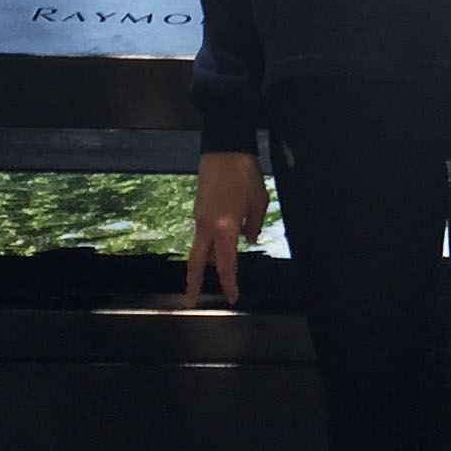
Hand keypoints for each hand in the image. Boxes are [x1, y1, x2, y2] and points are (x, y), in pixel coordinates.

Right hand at [186, 151, 267, 304]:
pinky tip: (223, 242)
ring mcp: (199, 217)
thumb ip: (254, 226)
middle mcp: (207, 226)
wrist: (224, 148)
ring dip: (207, 262)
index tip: (231, 296)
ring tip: (217, 273)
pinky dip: (211, 243)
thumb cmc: (245, 174)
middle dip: (194, 283)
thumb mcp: (259, 202)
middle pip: (197, 261)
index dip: (228, 282)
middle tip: (190, 302)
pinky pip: (203, 233)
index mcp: (225, 227)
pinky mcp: (198, 208)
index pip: (225, 263)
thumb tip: (248, 240)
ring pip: (200, 248)